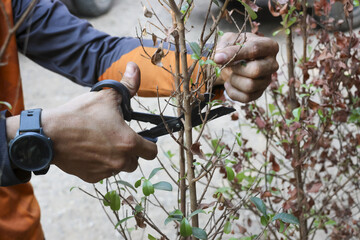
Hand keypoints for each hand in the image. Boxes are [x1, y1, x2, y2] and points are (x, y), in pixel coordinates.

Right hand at [42, 62, 156, 182]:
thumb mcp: (106, 96)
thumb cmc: (80, 115)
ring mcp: (105, 171)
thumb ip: (127, 85)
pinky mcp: (91, 177)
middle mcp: (120, 161)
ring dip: (115, 158)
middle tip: (117, 137)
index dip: (148, 144)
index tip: (141, 138)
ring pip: (119, 167)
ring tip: (101, 142)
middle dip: (130, 151)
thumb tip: (135, 67)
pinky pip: (103, 173)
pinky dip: (100, 165)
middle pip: (135, 161)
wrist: (49, 133)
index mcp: (128, 142)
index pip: (151, 152)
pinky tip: (89, 151)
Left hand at [214, 32, 278, 102]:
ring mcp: (267, 80)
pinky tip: (229, 83)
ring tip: (229, 74)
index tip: (217, 58)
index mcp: (269, 46)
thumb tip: (218, 58)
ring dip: (233, 80)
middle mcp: (272, 64)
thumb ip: (225, 47)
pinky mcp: (259, 93)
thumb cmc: (234, 47)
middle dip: (236, 69)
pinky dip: (232, 92)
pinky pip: (246, 98)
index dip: (234, 54)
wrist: (234, 61)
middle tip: (229, 66)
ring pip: (250, 86)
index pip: (254, 49)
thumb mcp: (230, 41)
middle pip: (256, 70)